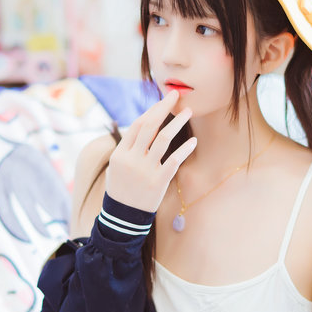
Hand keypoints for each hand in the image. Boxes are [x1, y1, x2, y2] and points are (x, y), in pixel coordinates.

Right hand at [105, 90, 195, 211]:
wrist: (123, 216)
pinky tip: (194, 140)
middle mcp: (132, 159)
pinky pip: (174, 160)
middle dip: (164, 108)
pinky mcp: (158, 182)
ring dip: (177, 123)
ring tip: (188, 112)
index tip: (165, 100)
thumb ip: (130, 147)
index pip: (138, 125)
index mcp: (120, 153)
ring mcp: (145, 171)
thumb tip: (146, 125)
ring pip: (163, 139)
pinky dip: (185, 149)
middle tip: (176, 95)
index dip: (153, 110)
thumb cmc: (122, 188)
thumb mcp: (117, 166)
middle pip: (150, 126)